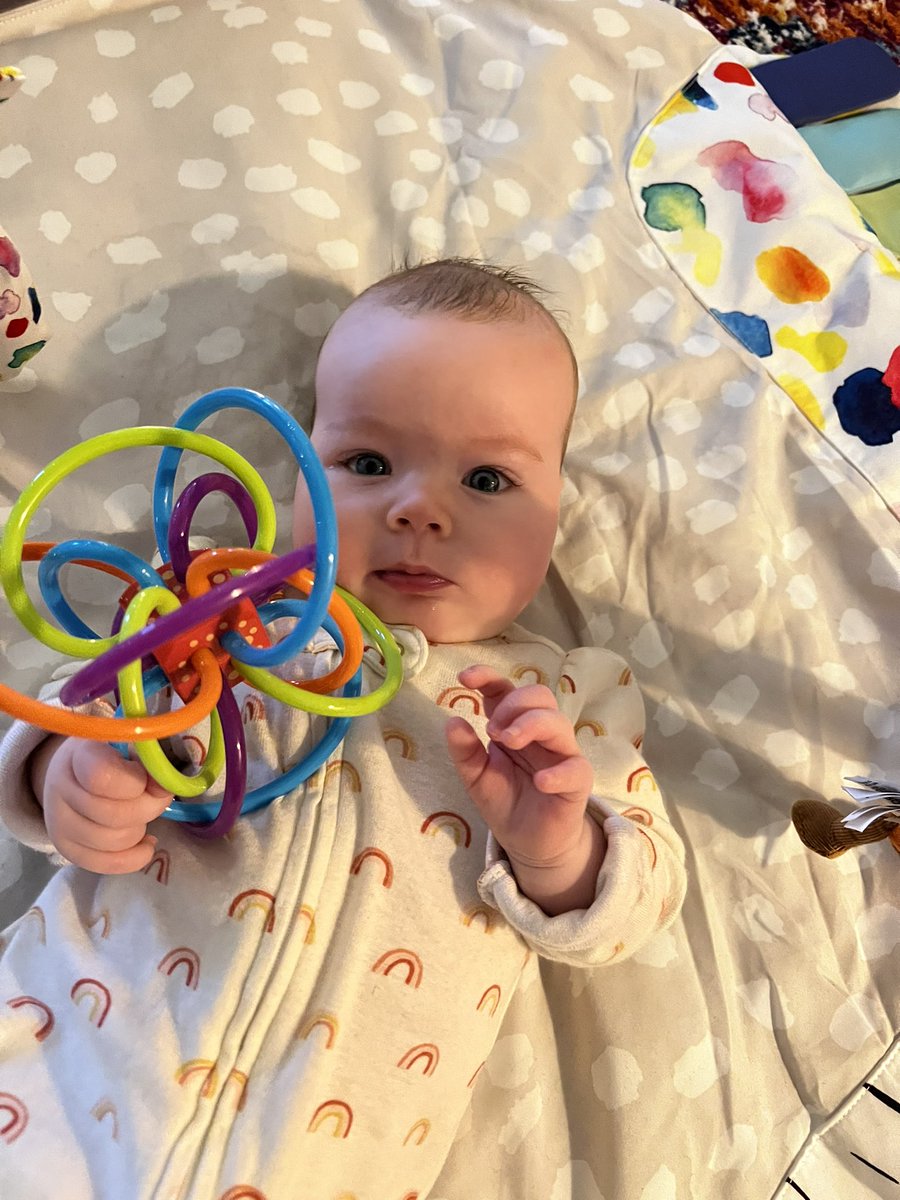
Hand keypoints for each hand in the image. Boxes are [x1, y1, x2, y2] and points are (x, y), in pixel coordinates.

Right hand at [34, 738, 172, 873]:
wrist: (76, 771)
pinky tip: (145, 842)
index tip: (151, 777)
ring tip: (142, 815)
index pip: (102, 777)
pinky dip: (136, 857)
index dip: (135, 782)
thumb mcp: (132, 744)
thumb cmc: (113, 753)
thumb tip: (164, 787)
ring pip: (114, 840)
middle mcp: (59, 788)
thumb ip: (150, 760)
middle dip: (149, 807)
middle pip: (115, 815)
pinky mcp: (66, 848)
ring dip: (140, 829)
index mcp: (78, 755)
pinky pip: (107, 864)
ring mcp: (58, 822)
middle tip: (156, 796)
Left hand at [445, 665, 604, 912]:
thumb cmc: (506, 801)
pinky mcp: (577, 783)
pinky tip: (539, 781)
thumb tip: (452, 721)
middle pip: (540, 695)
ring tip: (507, 742)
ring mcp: (562, 755)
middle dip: (513, 704)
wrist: (529, 843)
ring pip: (559, 722)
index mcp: (514, 726)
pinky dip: (558, 772)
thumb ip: (465, 752)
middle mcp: (541, 734)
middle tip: (493, 730)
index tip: (465, 678)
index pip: (506, 690)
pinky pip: (576, 769)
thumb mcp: (475, 778)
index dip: (489, 677)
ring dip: (531, 725)